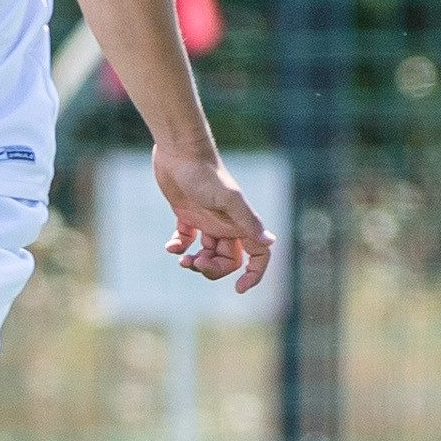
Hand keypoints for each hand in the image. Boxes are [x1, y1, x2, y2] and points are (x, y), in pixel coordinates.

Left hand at [153, 141, 271, 293]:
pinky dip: (178, 247)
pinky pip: (186, 240)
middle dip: (213, 269)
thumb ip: (248, 221)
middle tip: (196, 263)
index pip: (257, 256)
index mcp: (239, 224)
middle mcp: (226, 224)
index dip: (253, 274)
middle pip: (228, 260)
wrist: (180, 151)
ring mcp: (206, 220)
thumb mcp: (228, 199)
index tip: (238, 289)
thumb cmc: (205, 174)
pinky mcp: (186, 214)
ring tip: (183, 260)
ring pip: (207, 253)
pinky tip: (170, 247)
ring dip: (196, 262)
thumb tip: (270, 242)